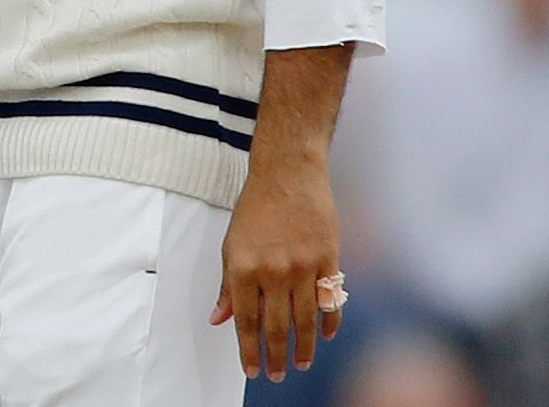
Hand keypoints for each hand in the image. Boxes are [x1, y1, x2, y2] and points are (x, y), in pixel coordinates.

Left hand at [213, 159, 343, 378]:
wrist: (287, 173)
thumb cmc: (256, 208)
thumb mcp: (231, 245)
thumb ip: (228, 285)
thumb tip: (219, 319)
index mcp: (244, 267)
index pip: (246, 321)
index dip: (249, 350)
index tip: (252, 370)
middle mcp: (273, 271)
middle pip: (277, 327)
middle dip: (276, 356)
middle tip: (278, 375)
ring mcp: (303, 266)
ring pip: (305, 320)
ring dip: (303, 347)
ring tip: (300, 363)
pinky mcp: (329, 258)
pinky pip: (330, 300)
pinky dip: (329, 322)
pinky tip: (325, 336)